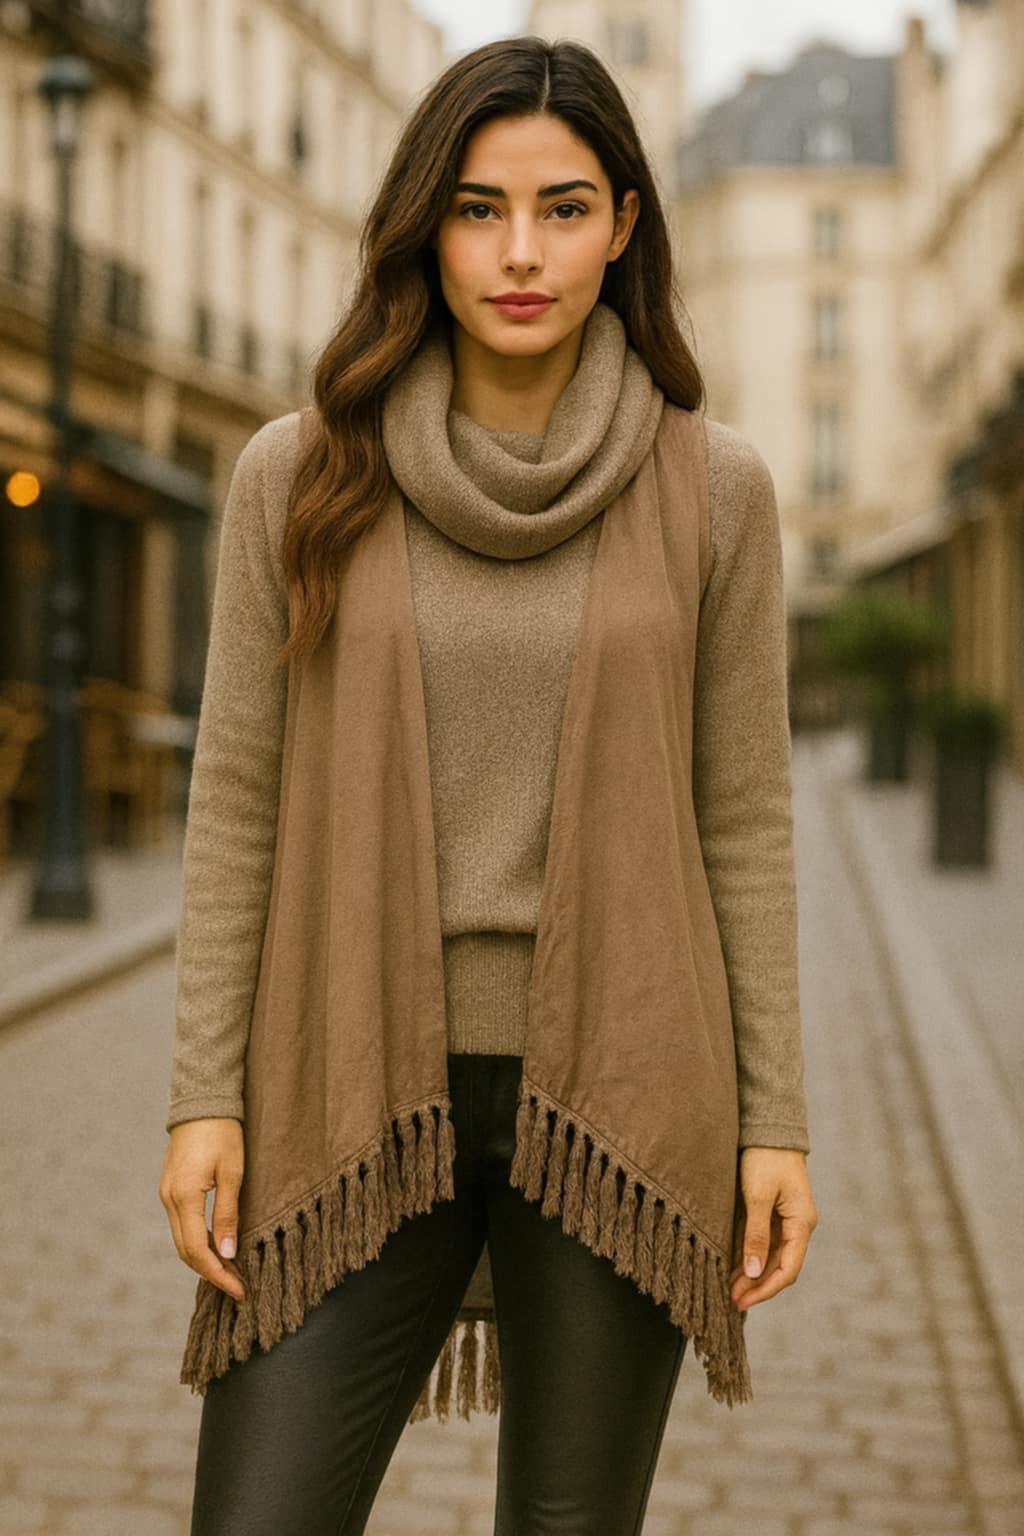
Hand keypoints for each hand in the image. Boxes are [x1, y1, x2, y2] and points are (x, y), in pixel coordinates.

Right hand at [159, 1118, 246, 1302]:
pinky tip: (218, 1245)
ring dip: (204, 1259)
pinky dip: (198, 1241)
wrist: (202, 1102)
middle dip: (211, 1272)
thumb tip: (228, 1253)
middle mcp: (169, 1199)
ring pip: (182, 1240)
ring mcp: (167, 1194)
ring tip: (231, 1271)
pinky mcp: (171, 1188)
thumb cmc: (223, 1133)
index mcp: (184, 1197)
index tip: (240, 1290)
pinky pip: (182, 1225)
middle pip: (186, 1250)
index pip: (198, 1250)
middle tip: (238, 1287)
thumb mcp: (233, 1172)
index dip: (218, 1274)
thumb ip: (228, 1214)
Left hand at [729, 1147, 817, 1311]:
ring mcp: (788, 1219)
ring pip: (772, 1257)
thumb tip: (755, 1274)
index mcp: (801, 1223)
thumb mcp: (758, 1196)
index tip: (742, 1301)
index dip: (765, 1290)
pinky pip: (766, 1242)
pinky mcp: (775, 1212)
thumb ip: (756, 1235)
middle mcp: (798, 1225)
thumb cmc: (765, 1158)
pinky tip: (735, 1266)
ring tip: (729, 1287)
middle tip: (731, 1299)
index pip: (787, 1270)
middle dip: (757, 1285)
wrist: (770, 1128)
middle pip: (780, 1267)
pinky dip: (751, 1256)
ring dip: (753, 1274)